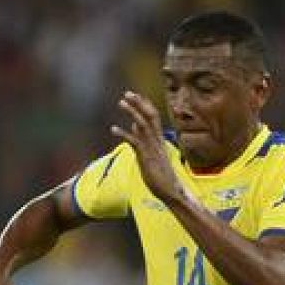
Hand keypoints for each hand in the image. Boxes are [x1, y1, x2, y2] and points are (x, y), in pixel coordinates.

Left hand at [112, 91, 185, 205]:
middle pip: (149, 116)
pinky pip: (135, 142)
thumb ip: (143, 138)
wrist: (171, 190)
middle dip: (139, 103)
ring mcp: (152, 148)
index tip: (135, 95)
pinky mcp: (146, 157)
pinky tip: (113, 128)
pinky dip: (124, 133)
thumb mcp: (150, 153)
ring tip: (121, 102)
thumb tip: (134, 126)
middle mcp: (157, 140)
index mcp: (158, 139)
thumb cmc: (160, 174)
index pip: (153, 117)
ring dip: (132, 112)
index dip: (144, 104)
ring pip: (143, 125)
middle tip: (127, 93)